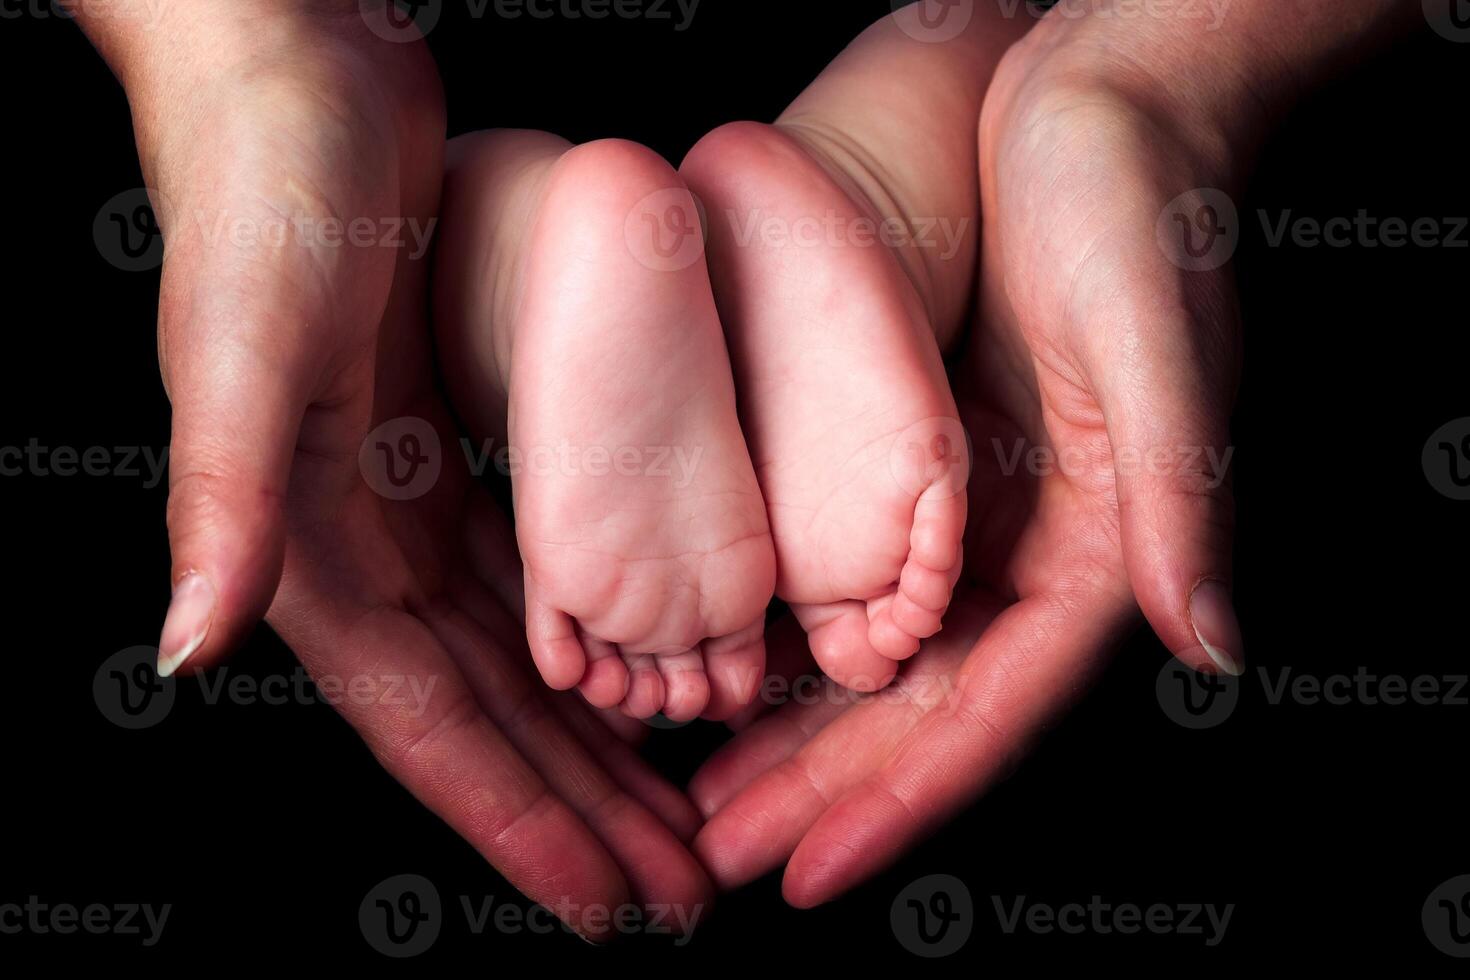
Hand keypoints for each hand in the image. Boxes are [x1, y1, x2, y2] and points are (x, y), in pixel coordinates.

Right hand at [81, 3, 710, 934]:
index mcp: (310, 547)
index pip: (431, 725)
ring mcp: (411, 495)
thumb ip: (220, 495)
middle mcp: (361, 540)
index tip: (601, 903)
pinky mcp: (454, 441)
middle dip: (576, 811)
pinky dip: (590, 634)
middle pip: (489, 716)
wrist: (298, 70)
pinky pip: (534, 572)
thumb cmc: (267, 190)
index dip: (514, 822)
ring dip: (593, 743)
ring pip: (521, 657)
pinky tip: (645, 671)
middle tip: (671, 890)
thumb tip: (187, 647)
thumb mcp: (242, 338)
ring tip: (675, 814)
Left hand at [686, 3, 1270, 903]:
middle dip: (822, 792)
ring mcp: (977, 514)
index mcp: (1099, 550)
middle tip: (719, 855)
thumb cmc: (1138, 207)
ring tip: (708, 797)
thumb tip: (1214, 647)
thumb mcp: (1158, 350)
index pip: (988, 711)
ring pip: (877, 658)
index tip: (809, 871)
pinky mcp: (928, 463)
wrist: (1097, 101)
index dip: (899, 802)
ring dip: (795, 735)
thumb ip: (1181, 501)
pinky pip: (855, 576)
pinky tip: (732, 668)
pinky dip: (795, 635)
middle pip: (918, 707)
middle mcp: (1036, 550)